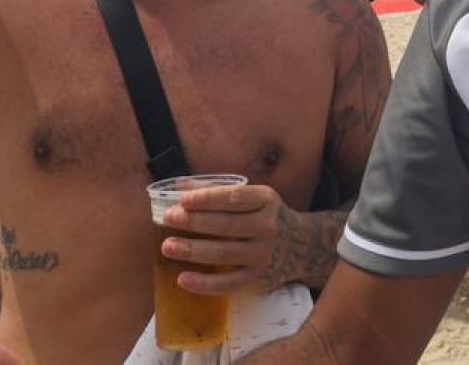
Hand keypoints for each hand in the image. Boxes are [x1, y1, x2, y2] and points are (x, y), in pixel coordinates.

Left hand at [160, 181, 301, 294]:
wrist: (301, 246)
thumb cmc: (264, 216)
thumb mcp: (252, 196)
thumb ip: (217, 190)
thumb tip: (178, 185)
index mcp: (265, 200)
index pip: (234, 197)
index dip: (208, 198)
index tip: (183, 199)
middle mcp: (267, 227)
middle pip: (227, 225)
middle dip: (195, 221)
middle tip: (169, 217)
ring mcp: (262, 254)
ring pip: (224, 253)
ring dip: (193, 250)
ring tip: (167, 246)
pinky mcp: (257, 279)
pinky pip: (228, 283)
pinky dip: (204, 284)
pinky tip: (182, 278)